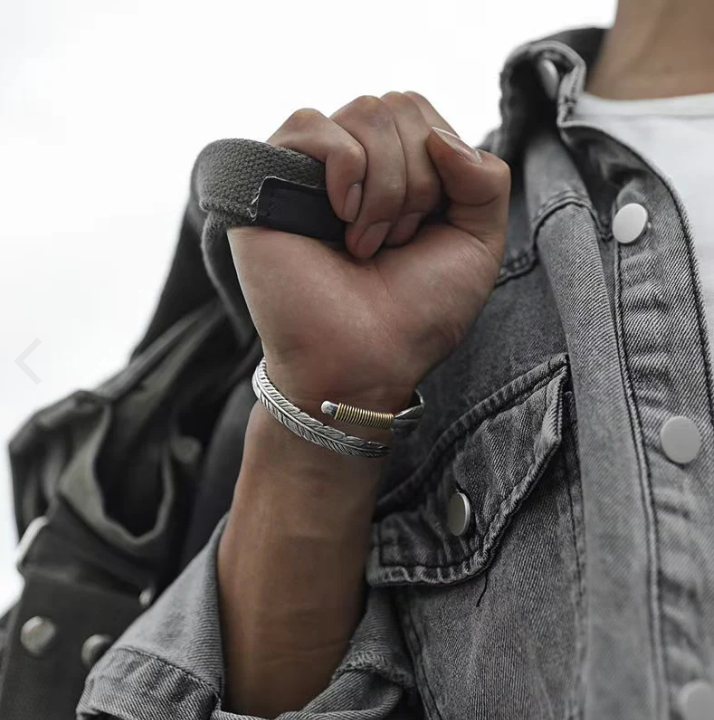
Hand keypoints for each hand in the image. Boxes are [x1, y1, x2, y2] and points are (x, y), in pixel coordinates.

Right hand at [226, 91, 509, 412]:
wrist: (364, 361)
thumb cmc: (417, 313)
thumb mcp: (477, 244)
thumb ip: (485, 178)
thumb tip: (439, 136)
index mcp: (398, 173)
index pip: (424, 114)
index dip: (441, 166)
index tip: (423, 233)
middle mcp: (353, 165)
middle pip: (400, 106)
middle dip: (416, 181)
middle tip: (395, 244)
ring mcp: (310, 171)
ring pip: (365, 113)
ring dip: (385, 187)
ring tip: (365, 244)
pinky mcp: (268, 180)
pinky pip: (311, 124)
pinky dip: (343, 168)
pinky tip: (340, 217)